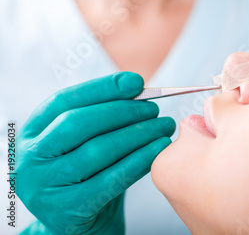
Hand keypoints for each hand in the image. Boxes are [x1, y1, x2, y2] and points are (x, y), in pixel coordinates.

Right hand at [18, 72, 174, 234]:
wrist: (84, 225)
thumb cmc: (90, 175)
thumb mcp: (86, 143)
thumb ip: (103, 117)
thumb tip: (137, 86)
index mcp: (32, 133)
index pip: (64, 100)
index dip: (102, 88)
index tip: (136, 82)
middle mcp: (31, 158)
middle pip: (79, 122)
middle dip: (124, 111)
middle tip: (155, 109)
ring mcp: (44, 186)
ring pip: (97, 150)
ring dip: (138, 134)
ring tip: (164, 126)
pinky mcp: (67, 209)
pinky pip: (110, 179)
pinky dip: (139, 161)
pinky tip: (159, 149)